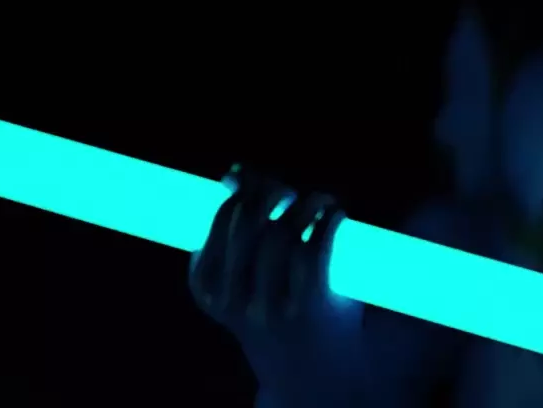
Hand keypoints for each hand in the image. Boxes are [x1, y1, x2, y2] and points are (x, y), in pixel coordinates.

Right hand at [189, 166, 364, 404]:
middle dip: (271, 193)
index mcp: (208, 289)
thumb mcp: (244, 277)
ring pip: (284, 233)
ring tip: (318, 202)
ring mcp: (272, 304)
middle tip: (288, 193)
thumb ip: (236, 228)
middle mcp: (234, 300)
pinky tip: (334, 215)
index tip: (257, 183)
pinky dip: (328, 220)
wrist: (312, 373)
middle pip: (251, 223)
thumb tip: (234, 171)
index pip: (222, 220)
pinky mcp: (311, 305)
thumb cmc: (276, 309)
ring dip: (306, 204)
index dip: (243, 190)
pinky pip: (317, 247)